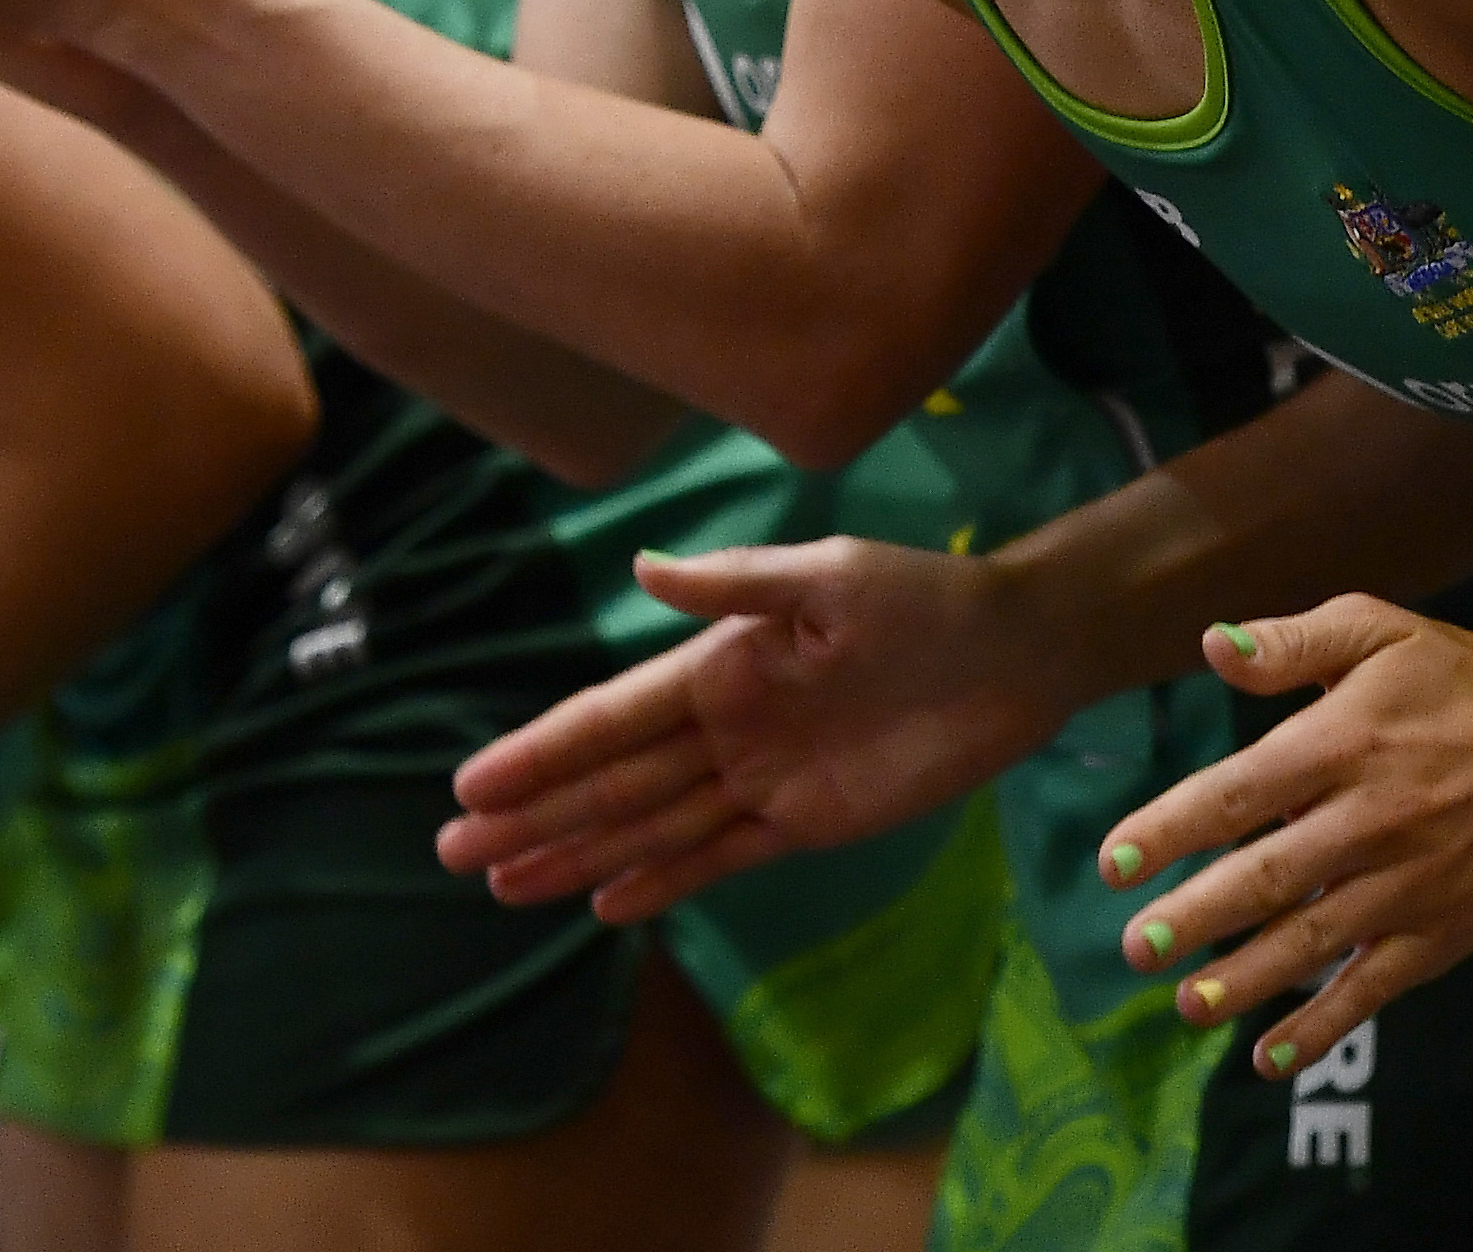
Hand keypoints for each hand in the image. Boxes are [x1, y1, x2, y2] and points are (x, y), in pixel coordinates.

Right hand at [437, 538, 1067, 921]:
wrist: (1016, 653)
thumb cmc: (921, 599)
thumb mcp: (829, 577)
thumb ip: (735, 587)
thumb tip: (641, 568)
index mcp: (718, 663)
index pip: (609, 717)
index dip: (541, 753)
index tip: (470, 785)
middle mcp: (724, 725)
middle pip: (611, 782)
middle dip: (535, 816)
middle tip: (456, 853)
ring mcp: (760, 778)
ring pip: (650, 827)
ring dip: (579, 855)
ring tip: (506, 888)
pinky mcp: (806, 821)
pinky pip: (719, 858)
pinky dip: (662, 880)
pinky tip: (605, 904)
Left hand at [1098, 598, 1472, 1091]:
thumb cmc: (1452, 679)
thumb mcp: (1373, 628)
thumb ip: (1288, 643)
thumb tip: (1211, 645)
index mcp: (1341, 744)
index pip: (1239, 793)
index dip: (1172, 828)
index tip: (1113, 863)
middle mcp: (1370, 820)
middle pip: (1268, 878)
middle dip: (1195, 917)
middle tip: (1135, 947)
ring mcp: (1408, 885)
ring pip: (1313, 942)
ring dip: (1245, 979)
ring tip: (1185, 1004)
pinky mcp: (1441, 932)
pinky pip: (1374, 989)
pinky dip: (1323, 1026)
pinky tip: (1269, 1057)